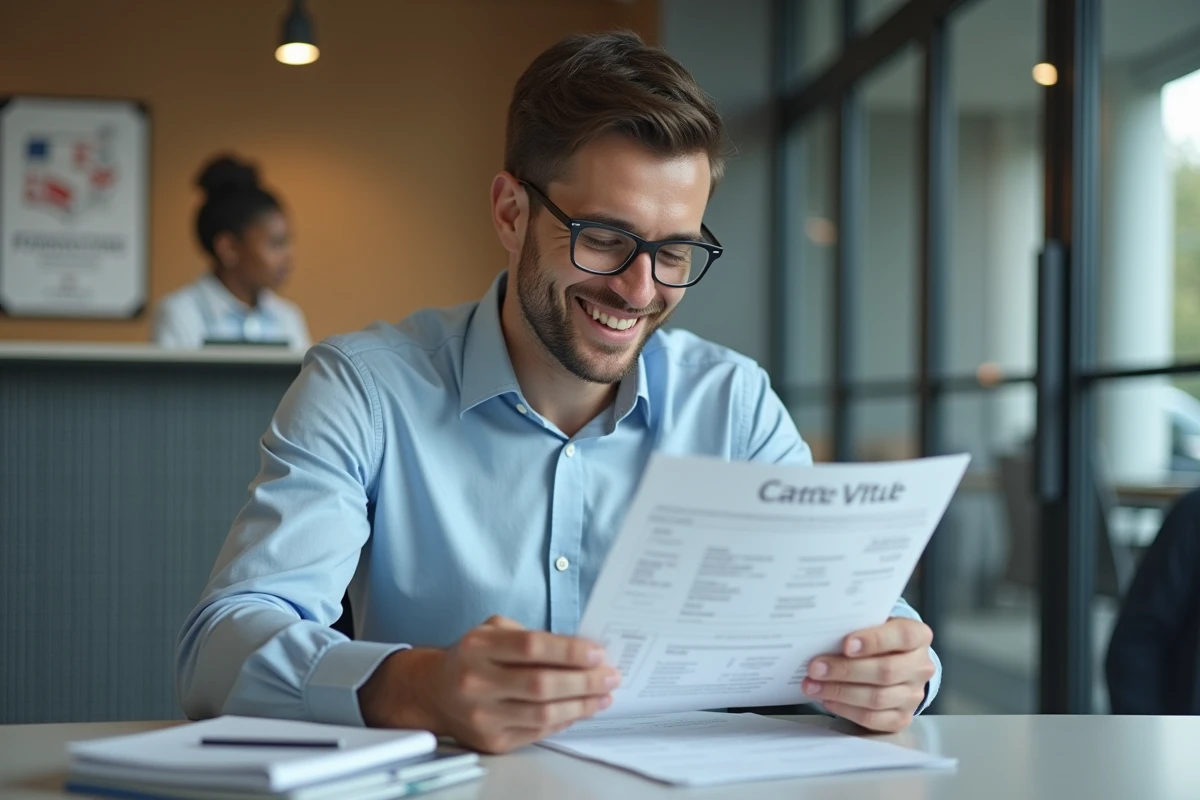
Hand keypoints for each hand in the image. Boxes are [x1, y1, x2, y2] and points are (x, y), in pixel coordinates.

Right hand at [358, 615, 618, 752]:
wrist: (433, 691)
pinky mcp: (491, 741)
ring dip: (581, 705)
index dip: (569, 651)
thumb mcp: (492, 631)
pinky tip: (580, 710)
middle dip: (584, 681)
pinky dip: (564, 721)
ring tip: (603, 695)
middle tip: (610, 676)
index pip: (531, 648)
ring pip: (542, 714)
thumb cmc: (472, 656)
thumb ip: (531, 636)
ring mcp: (482, 716)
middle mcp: (476, 682)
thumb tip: (581, 650)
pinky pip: (537, 732)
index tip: (598, 653)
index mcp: (478, 648)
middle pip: (541, 684)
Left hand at [801, 617, 934, 732]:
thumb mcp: (872, 625)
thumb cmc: (876, 639)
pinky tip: (828, 700)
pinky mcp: (901, 717)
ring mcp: (913, 695)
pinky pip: (873, 718)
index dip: (874, 641)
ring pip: (877, 698)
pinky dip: (846, 710)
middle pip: (885, 671)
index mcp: (918, 636)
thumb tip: (822, 635)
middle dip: (845, 670)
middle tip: (815, 668)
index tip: (845, 645)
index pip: (903, 636)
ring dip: (839, 692)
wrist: (893, 662)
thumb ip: (856, 626)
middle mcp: (921, 667)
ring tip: (813, 686)